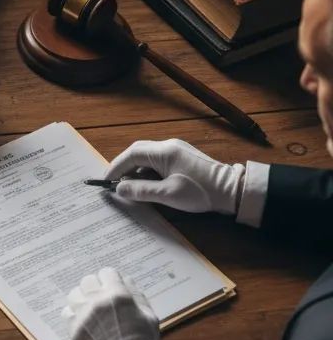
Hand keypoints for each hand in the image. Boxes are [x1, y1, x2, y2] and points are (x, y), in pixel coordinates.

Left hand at [62, 267, 162, 339]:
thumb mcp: (149, 316)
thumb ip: (137, 294)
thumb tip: (125, 280)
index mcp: (118, 295)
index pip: (107, 272)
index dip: (111, 279)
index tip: (113, 287)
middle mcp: (97, 300)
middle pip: (88, 280)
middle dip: (96, 286)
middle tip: (102, 297)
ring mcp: (83, 314)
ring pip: (75, 293)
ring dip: (82, 298)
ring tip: (90, 308)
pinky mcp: (74, 328)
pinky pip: (68, 311)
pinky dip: (75, 313)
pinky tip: (84, 320)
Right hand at [105, 139, 244, 214]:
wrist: (233, 190)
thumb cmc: (200, 191)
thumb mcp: (168, 194)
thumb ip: (141, 190)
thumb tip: (120, 188)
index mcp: (163, 151)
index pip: (131, 154)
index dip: (116, 167)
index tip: (106, 180)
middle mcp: (168, 146)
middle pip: (137, 152)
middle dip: (124, 167)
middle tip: (114, 183)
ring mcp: (176, 150)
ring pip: (147, 157)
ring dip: (136, 171)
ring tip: (130, 187)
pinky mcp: (182, 157)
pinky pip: (158, 161)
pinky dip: (148, 171)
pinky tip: (147, 184)